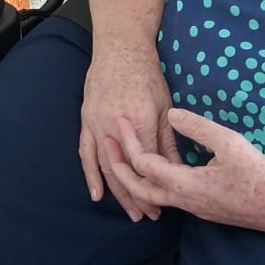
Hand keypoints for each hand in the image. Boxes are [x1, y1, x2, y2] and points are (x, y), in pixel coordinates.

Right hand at [79, 42, 179, 221]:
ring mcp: (97, 123)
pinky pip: (86, 152)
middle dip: (138, 196)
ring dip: (118, 192)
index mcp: (138, 121)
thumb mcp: (163, 106)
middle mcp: (114, 126)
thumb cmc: (146, 74)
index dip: (157, 184)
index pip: (148, 162)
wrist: (119, 48)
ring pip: (106, 166)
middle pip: (126, 169)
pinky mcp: (86, 120)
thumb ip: (168, 139)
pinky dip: (90, 174)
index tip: (166, 203)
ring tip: (131, 213)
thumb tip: (178, 168)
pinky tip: (96, 194)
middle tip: (149, 216)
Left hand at [111, 108, 264, 232]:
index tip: (119, 122)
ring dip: (136, 178)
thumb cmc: (262, 175)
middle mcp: (187, 201)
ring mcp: (196, 208)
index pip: (145, 165)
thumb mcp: (230, 143)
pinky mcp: (205, 208)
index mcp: (187, 186)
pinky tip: (157, 170)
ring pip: (155, 196)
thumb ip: (198, 128)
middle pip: (140, 189)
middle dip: (119, 168)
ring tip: (124, 158)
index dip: (129, 143)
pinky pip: (170, 198)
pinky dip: (154, 184)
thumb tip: (170, 113)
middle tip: (107, 145)